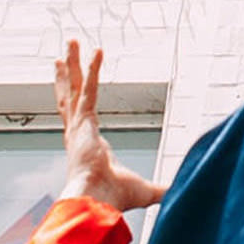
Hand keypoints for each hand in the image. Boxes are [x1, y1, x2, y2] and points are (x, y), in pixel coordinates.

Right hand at [54, 41, 163, 211]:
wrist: (95, 201)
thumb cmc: (113, 199)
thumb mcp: (144, 191)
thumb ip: (161, 190)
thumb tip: (181, 192)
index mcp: (87, 147)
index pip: (80, 118)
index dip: (78, 103)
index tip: (77, 93)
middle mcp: (77, 133)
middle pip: (70, 97)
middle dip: (69, 76)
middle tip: (62, 58)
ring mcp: (78, 125)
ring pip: (75, 87)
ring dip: (75, 63)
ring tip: (71, 42)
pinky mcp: (84, 121)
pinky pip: (90, 89)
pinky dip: (94, 69)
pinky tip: (98, 51)